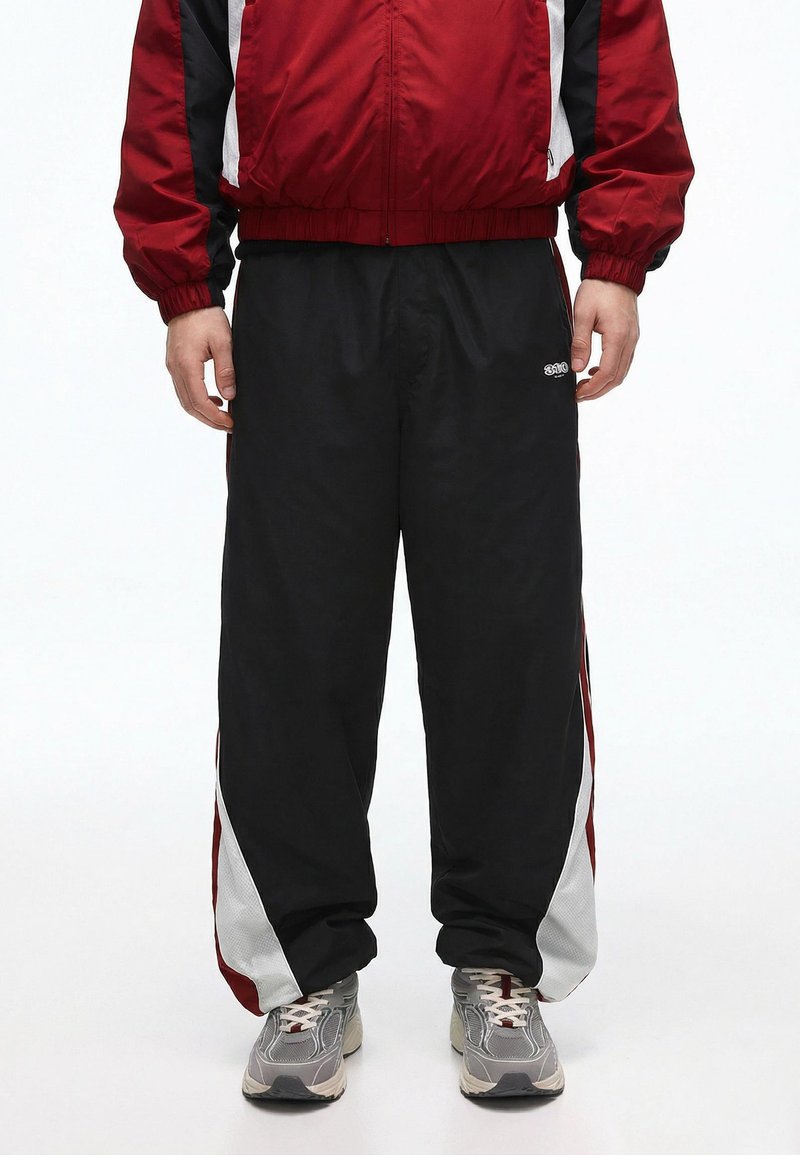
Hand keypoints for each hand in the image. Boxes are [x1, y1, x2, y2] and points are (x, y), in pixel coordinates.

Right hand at [165, 306, 235, 430]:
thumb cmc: (206, 316)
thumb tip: (229, 396)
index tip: (230, 423)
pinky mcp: (174, 364)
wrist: (187, 299)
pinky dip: (197, 399)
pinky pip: (183, 389)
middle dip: (209, 420)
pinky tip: (213, 399)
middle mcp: (175, 369)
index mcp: (186, 365)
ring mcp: (172, 367)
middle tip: (228, 426)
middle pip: (190, 406)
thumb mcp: (223, 341)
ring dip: (203, 412)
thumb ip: (226, 370)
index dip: (215, 416)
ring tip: (222, 417)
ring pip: (185, 400)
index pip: (199, 401)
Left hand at [570, 279, 639, 401]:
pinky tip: (595, 371)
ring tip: (585, 386)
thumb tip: (577, 368)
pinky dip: (611, 372)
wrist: (616, 271)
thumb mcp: (582, 314)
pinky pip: (624, 361)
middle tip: (579, 395)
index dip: (592, 388)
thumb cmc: (599, 289)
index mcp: (618, 336)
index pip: (607, 373)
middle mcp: (630, 340)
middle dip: (598, 391)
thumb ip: (580, 343)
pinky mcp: (631, 336)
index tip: (578, 394)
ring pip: (622, 371)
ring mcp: (633, 338)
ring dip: (605, 383)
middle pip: (617, 377)